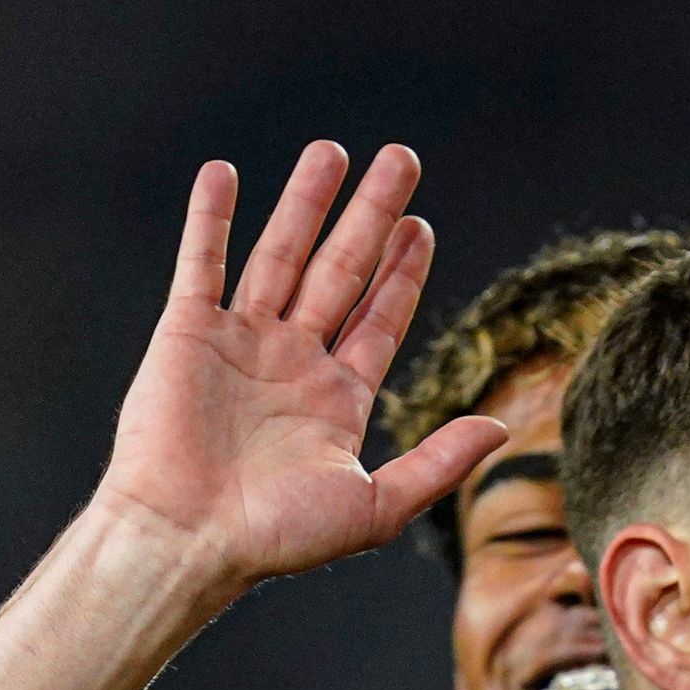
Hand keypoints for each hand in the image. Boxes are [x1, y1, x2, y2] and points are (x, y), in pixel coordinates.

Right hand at [96, 141, 507, 589]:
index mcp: (336, 399)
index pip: (378, 318)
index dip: (403, 272)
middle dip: (371, 214)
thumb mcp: (376, 508)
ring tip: (332, 150)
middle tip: (401, 160)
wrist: (188, 539)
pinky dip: (210, 218)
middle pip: (341, 270)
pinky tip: (224, 175)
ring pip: (280, 254)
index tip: (422, 226)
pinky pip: (201, 263)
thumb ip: (439, 463)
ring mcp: (239, 342)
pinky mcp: (187, 332)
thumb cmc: (276, 538)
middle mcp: (292, 362)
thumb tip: (502, 426)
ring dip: (305, 202)